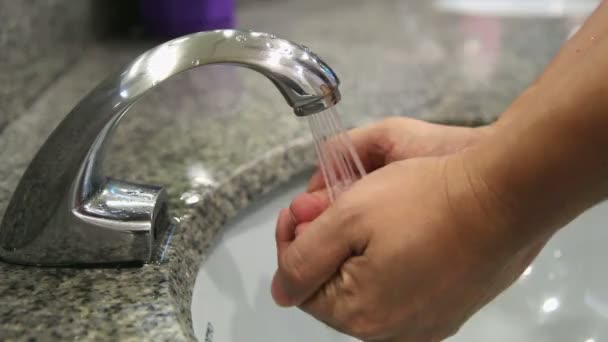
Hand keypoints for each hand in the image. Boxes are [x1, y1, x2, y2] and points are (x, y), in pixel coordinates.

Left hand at [271, 118, 547, 340]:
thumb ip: (302, 258)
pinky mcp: (448, 311)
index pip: (300, 285)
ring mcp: (424, 325)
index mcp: (361, 315)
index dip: (291, 242)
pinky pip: (399, 289)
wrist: (505, 199)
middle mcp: (391, 333)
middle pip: (333, 288)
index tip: (299, 208)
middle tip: (330, 204)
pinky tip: (397, 231)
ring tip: (364, 212)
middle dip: (323, 244)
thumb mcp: (347, 218)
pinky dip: (386, 261)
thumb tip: (281, 290)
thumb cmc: (424, 202)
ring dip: (354, 251)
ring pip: (365, 287)